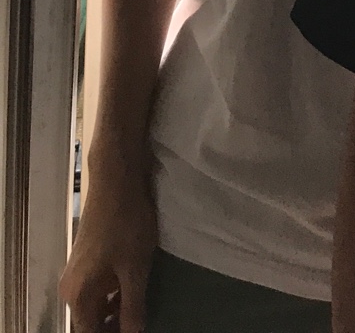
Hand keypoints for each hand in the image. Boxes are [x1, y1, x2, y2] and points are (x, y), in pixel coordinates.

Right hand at [60, 157, 157, 332]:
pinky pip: (98, 287)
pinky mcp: (89, 258)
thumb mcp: (135, 268)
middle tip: (139, 325)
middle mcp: (72, 287)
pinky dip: (114, 295)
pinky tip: (133, 292)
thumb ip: (133, 306)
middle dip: (113, 327)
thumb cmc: (126, 223)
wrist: (116, 179)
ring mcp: (79, 271)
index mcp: (79, 295)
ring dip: (115, 312)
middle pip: (90, 321)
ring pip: (95, 304)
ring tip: (139, 314)